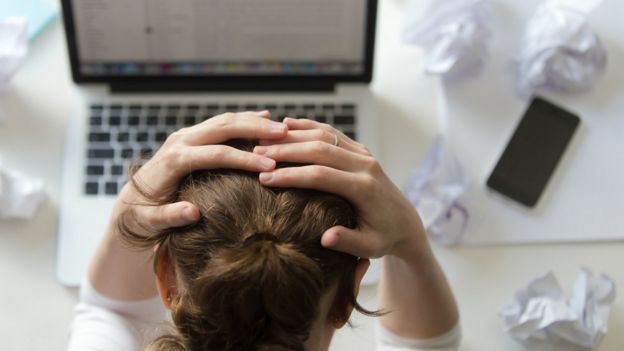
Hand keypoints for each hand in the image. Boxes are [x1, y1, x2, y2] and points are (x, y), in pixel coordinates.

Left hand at [116, 111, 286, 233]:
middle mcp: (180, 141)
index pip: (216, 154)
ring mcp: (186, 136)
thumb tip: (193, 212)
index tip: (271, 166)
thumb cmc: (142, 215)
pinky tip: (264, 118)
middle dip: (255, 129)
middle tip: (284, 134)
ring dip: (253, 121)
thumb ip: (169, 217)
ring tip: (282, 127)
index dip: (244, 159)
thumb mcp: (150, 222)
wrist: (129, 201)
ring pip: (224, 121)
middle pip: (223, 128)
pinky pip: (221, 123)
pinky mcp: (191, 136)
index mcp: (174, 160)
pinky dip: (243, 120)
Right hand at [254, 118, 426, 259]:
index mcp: (364, 187)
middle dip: (285, 151)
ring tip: (263, 140)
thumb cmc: (384, 238)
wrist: (405, 222)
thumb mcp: (370, 247)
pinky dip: (308, 126)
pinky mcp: (360, 149)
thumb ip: (349, 242)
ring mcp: (363, 154)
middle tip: (255, 154)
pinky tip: (286, 124)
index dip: (291, 175)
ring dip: (292, 135)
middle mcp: (365, 165)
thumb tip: (326, 238)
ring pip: (324, 135)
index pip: (321, 175)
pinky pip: (331, 132)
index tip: (265, 178)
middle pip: (320, 149)